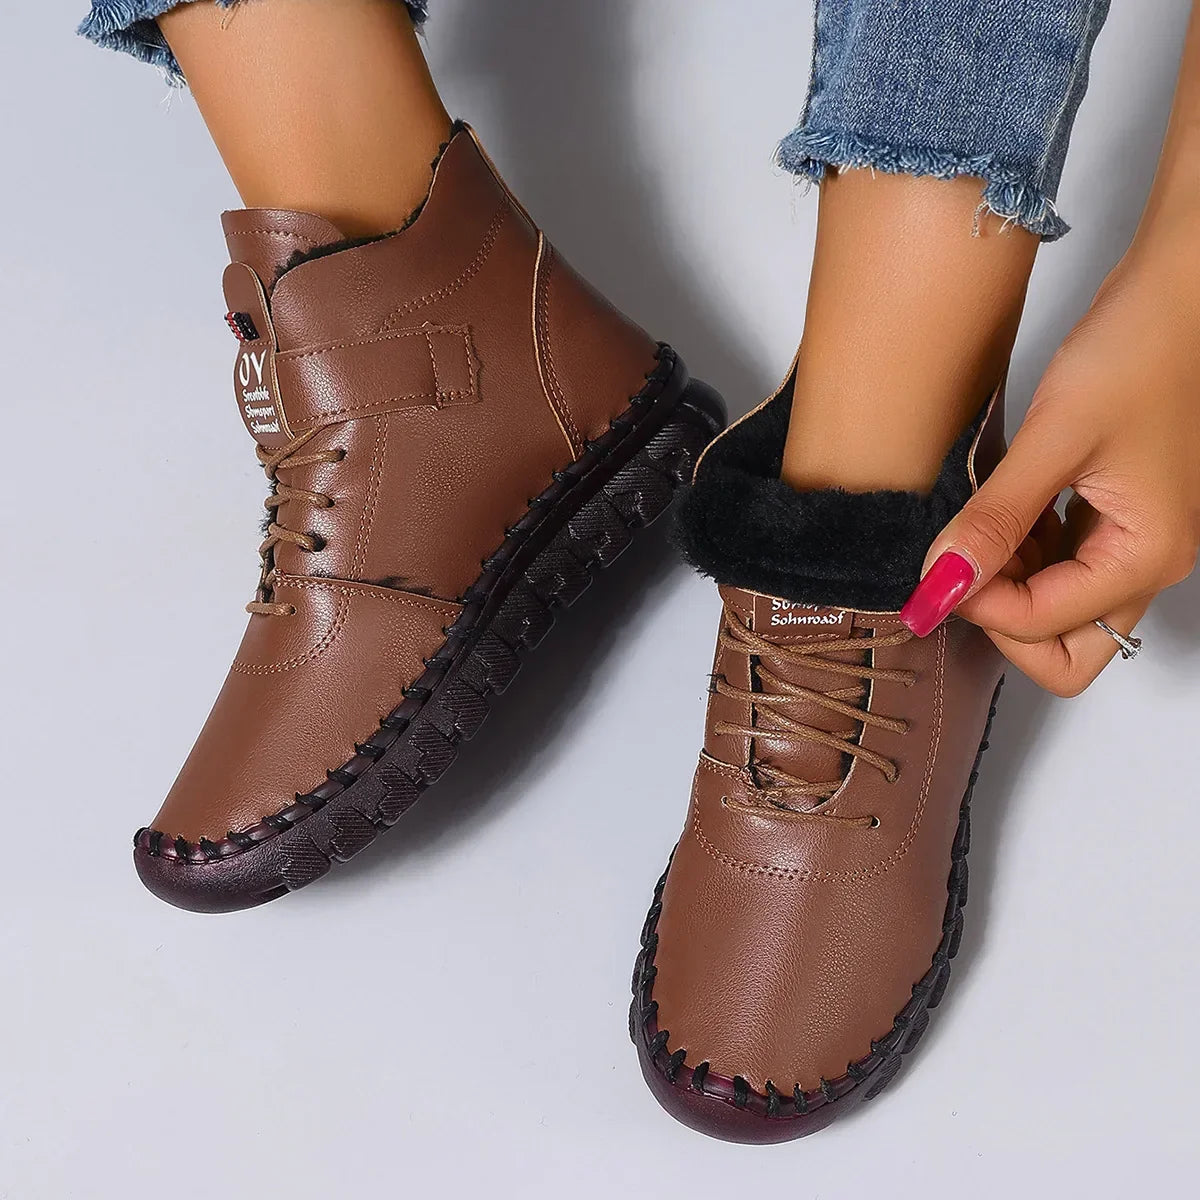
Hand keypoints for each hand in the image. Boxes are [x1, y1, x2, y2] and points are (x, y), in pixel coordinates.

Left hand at [899, 248, 1199, 694]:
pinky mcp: (1117, 519)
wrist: (1177, 292)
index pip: (1045, 627)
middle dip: (1005, 623)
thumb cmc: (1138, 350)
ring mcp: (1136, 544)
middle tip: (961, 568)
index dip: (979, 605)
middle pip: (1068, 648)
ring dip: (1010, 588)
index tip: (935, 567)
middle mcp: (1148, 563)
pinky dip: (1024, 558)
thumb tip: (941, 583)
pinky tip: (1001, 514)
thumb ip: (995, 520)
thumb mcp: (1053, 439)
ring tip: (979, 527)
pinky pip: (1063, 569)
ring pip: (1062, 613)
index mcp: (1145, 555)